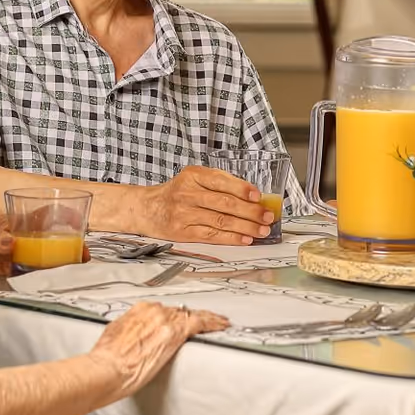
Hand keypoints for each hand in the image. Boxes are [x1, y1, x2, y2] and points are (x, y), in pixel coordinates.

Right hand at [88, 301, 228, 397]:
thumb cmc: (106, 360)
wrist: (106, 369)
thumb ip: (130, 330)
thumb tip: (134, 335)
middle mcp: (153, 312)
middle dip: (190, 317)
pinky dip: (213, 323)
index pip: (164, 310)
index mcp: (138, 311)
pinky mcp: (175, 334)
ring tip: (219, 321)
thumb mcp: (115, 336)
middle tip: (205, 320)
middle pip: (179, 312)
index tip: (182, 317)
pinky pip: (200, 323)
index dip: (175, 315)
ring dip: (206, 318)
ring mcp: (165, 321)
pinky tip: (222, 325)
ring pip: (192, 315)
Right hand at [140, 165, 274, 244]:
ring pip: (221, 221)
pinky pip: (212, 236)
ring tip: (262, 230)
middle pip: (224, 203)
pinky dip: (231, 238)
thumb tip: (252, 197)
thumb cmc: (176, 193)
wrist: (147, 209)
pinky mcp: (183, 232)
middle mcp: (187, 193)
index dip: (241, 188)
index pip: (220, 181)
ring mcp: (184, 214)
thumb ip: (218, 184)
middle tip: (267, 216)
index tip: (258, 196)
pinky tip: (245, 239)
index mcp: (193, 176)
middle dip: (250, 211)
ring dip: (245, 227)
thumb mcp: (193, 179)